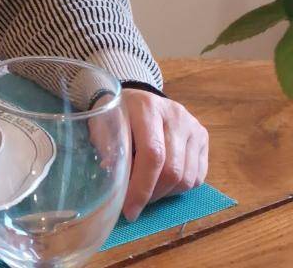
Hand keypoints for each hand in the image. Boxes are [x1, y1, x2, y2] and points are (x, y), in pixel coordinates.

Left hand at [121, 89, 208, 220]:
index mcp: (147, 108)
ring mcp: (193, 125)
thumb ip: (110, 152)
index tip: (129, 210)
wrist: (138, 98)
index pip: (152, 154)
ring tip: (148, 191)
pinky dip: (180, 188)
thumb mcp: (106, 127)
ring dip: (166, 194)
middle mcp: (175, 115)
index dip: (142, 187)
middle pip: (172, 169)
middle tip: (136, 204)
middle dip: (153, 195)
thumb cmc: (118, 116)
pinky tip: (163, 182)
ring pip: (188, 178)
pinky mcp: (203, 137)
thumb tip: (117, 188)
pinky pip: (198, 177)